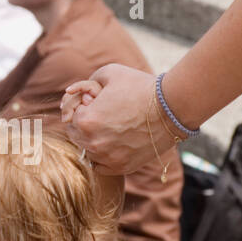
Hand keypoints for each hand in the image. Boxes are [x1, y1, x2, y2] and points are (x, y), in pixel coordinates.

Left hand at [61, 63, 182, 174]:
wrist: (171, 107)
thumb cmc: (140, 87)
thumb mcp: (108, 73)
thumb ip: (84, 83)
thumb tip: (71, 92)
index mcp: (86, 121)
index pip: (70, 116)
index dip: (81, 107)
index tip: (95, 101)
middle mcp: (93, 143)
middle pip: (76, 135)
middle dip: (84, 123)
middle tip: (103, 114)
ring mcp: (107, 158)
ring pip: (88, 151)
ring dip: (93, 140)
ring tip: (111, 126)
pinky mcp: (122, 167)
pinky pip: (101, 166)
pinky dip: (103, 156)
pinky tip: (113, 143)